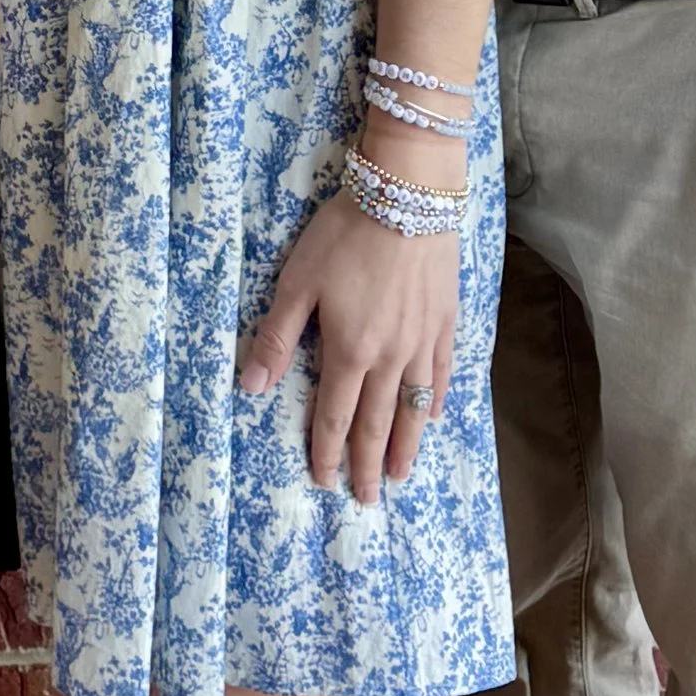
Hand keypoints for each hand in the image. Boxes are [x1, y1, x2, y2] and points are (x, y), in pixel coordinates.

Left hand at [238, 188, 457, 503]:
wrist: (407, 195)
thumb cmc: (345, 234)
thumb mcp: (298, 281)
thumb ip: (277, 338)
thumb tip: (250, 389)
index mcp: (349, 351)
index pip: (335, 415)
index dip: (327, 451)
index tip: (324, 481)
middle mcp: (389, 357)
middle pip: (376, 423)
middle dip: (367, 465)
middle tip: (366, 499)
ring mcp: (422, 342)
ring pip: (412, 408)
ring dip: (404, 446)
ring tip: (399, 476)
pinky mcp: (446, 322)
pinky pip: (441, 374)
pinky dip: (434, 401)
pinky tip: (431, 416)